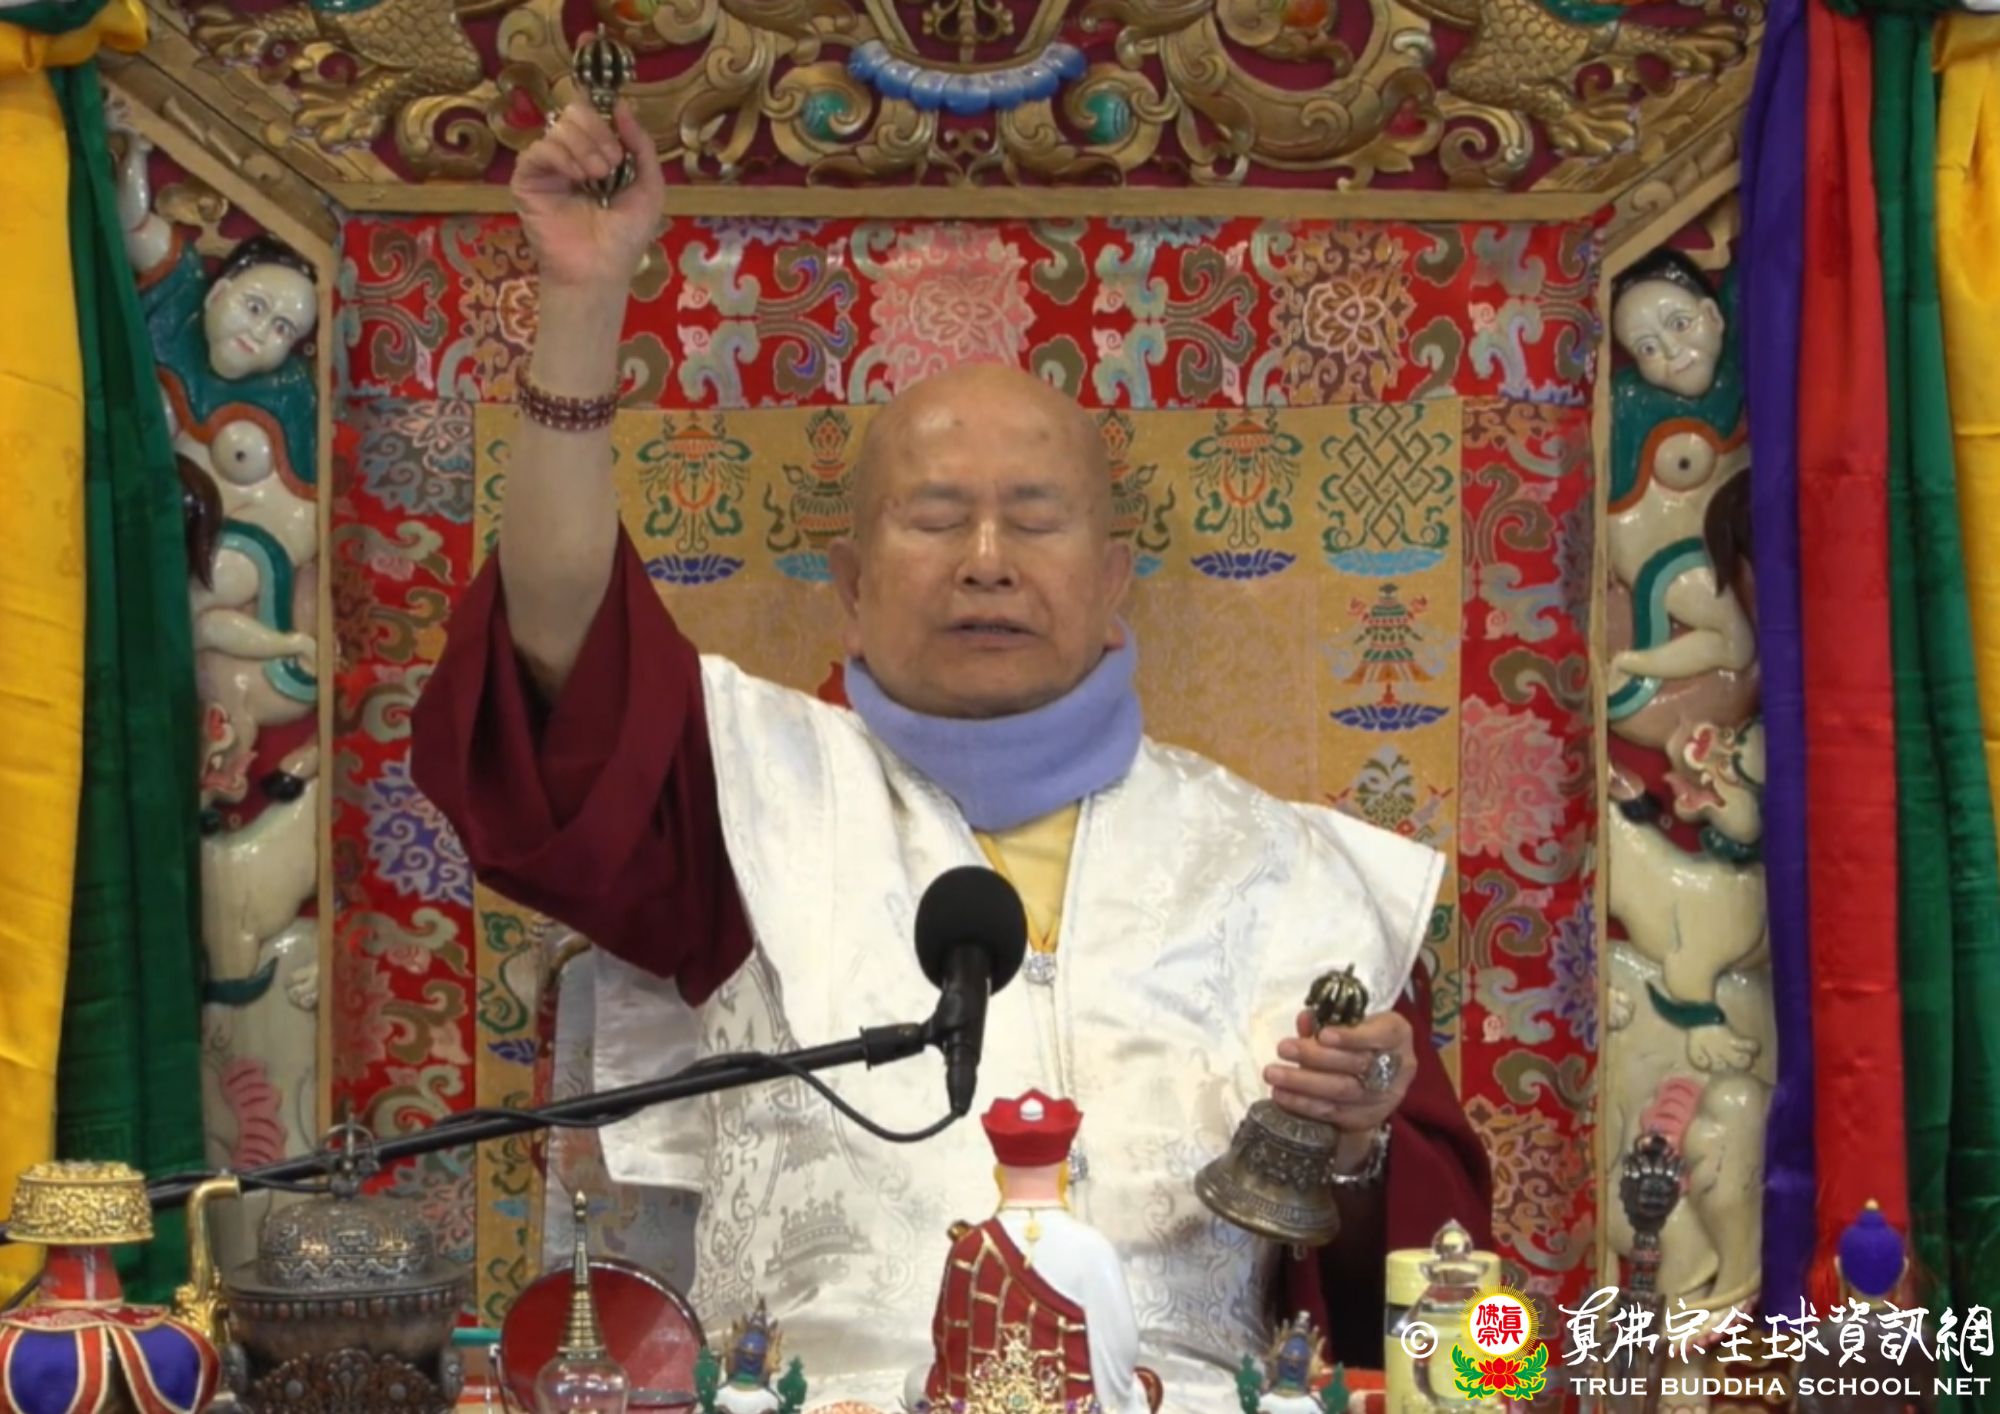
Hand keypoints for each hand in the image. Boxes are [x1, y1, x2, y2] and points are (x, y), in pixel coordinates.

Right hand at [512, 86, 663, 293]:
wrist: (601, 269)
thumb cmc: (625, 236)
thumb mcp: (649, 187)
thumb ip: (642, 145)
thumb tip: (622, 106)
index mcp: (595, 154)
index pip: (591, 114)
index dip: (605, 122)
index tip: (619, 154)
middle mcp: (568, 157)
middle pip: (572, 112)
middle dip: (596, 133)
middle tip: (609, 167)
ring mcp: (546, 168)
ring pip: (556, 128)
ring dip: (583, 148)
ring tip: (596, 178)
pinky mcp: (526, 182)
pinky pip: (537, 150)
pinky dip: (561, 157)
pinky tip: (576, 178)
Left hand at [1266, 1007, 1414, 1133]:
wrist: (1379, 1071)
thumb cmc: (1361, 1036)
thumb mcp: (1352, 1020)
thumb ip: (1328, 1019)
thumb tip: (1305, 1020)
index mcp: (1397, 1034)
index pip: (1379, 1035)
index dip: (1351, 1037)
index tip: (1323, 1034)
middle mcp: (1399, 1067)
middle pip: (1356, 1065)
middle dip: (1316, 1057)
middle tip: (1283, 1048)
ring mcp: (1385, 1097)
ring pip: (1343, 1092)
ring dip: (1304, 1084)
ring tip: (1274, 1075)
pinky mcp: (1368, 1118)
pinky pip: (1335, 1114)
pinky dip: (1305, 1105)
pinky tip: (1283, 1096)